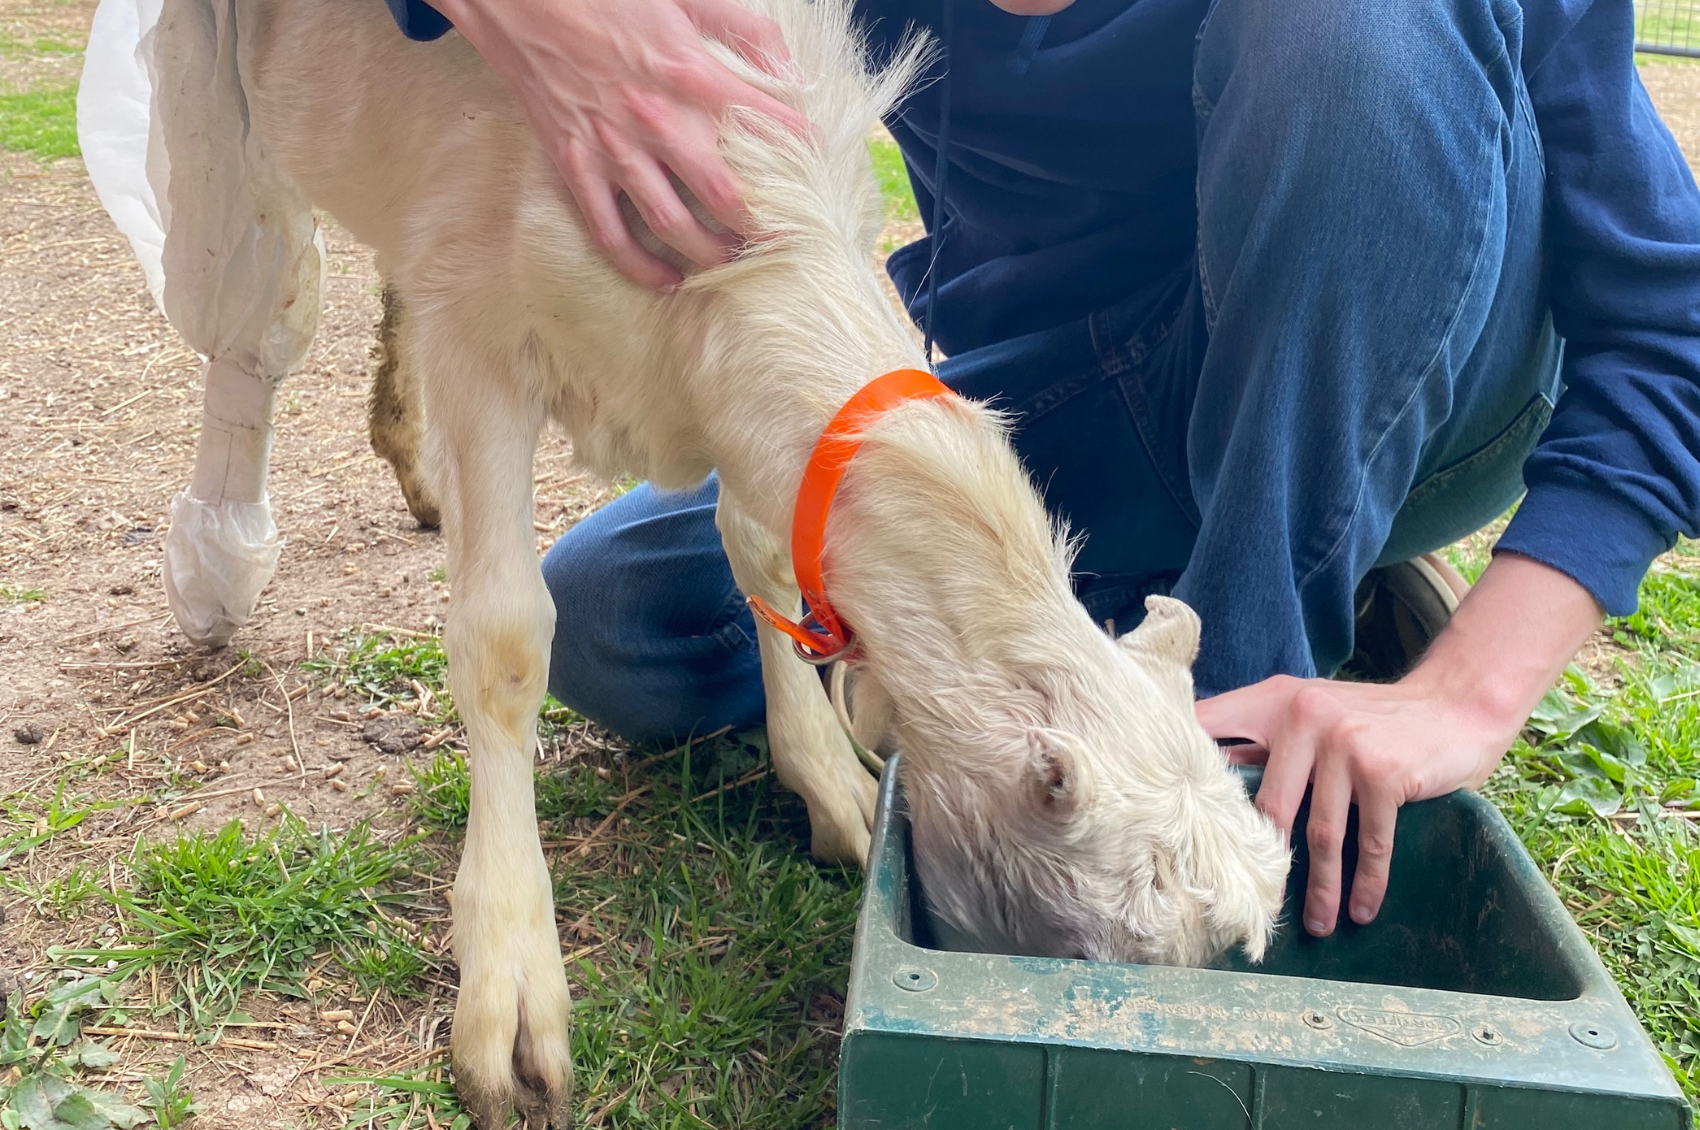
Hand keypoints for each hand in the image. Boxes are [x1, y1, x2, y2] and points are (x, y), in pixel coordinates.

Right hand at [435, 0, 807, 288]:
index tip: (817, 172)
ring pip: (672, 222)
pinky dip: (639, 264)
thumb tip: (791, 74)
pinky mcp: (576, 166)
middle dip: (760, 226)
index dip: (799, 151)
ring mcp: (613, 149)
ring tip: (734, 264)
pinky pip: (610, 231)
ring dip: (709, 253)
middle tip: (785, 243)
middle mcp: (656, 119)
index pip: (764, 123)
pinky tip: (667, 278)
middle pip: (724, 193)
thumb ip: (745, 31)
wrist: (521, 1)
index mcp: (690, 73)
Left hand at [1196, 554, 1601, 936]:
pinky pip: (1369, 842)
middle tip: (1252, 906)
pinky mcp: (1384, 773)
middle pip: (1267, 804)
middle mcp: (1304, 716)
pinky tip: (1359, 910)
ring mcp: (1345, 745)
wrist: (1455, 704)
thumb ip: (1264, 738)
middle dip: (1262, 862)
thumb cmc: (1370, 718)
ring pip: (1320, 834)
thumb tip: (1205, 785)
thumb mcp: (1309, 709)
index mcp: (1274, 701)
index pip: (1214, 733)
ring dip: (1319, 889)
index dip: (1190, 776)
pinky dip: (1366, 882)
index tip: (1169, 828)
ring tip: (1316, 926)